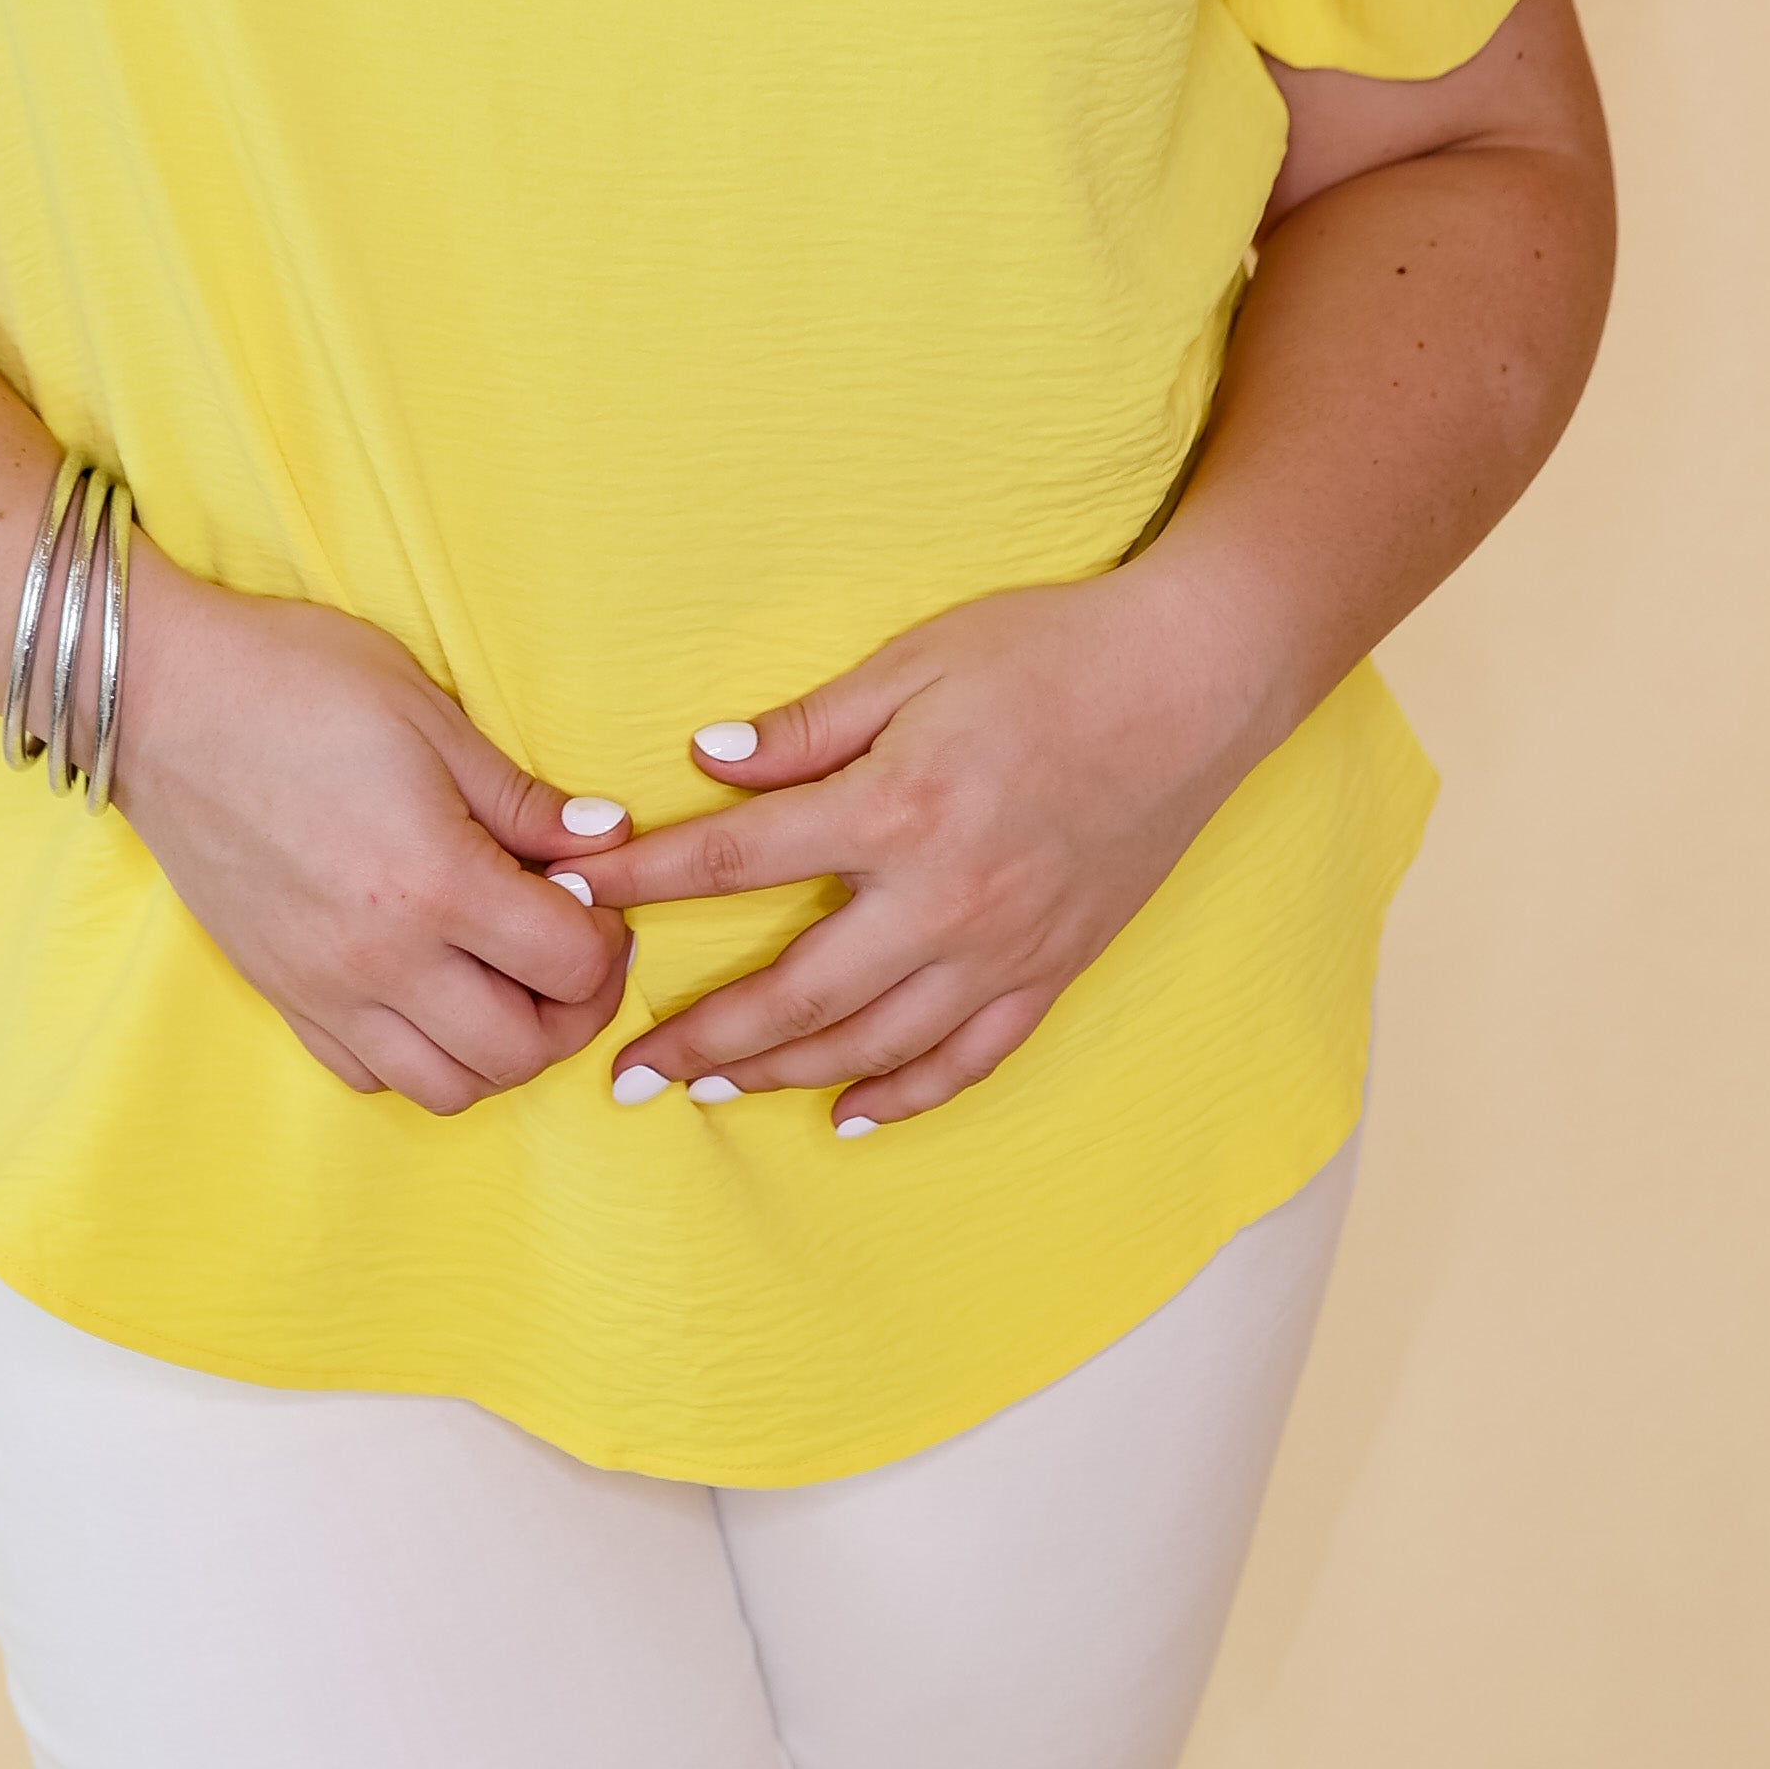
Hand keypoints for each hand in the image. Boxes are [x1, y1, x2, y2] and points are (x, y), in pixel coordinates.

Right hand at [110, 565, 632, 1113]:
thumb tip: (605, 842)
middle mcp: (380, 957)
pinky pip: (368, 1074)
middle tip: (571, 949)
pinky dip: (419, 1056)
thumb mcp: (429, 714)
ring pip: (448, 1087)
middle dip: (573, 1010)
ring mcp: (323, 987)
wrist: (159, 696)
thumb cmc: (295, 681)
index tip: (594, 895)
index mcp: (434, 880)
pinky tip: (430, 991)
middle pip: (521, 1050)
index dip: (606, 936)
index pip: (569, 965)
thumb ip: (522, 798)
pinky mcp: (278, 993)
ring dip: (501, 1050)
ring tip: (507, 982)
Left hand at [555, 568, 1264, 1132]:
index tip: (575, 902)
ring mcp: (1002, 947)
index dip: (645, 884)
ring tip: (707, 1092)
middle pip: (792, 993)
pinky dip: (904, 1095)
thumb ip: (807, 727)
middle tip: (622, 1070)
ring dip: (780, 1077)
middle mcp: (943, 900)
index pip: (736, 860)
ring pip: (871, 1044)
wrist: (1193, 683)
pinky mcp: (1053, 968)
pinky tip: (849, 1116)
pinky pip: (967, 1059)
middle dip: (697, 1036)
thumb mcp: (913, 662)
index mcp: (895, 809)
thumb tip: (705, 759)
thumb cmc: (1048, 652)